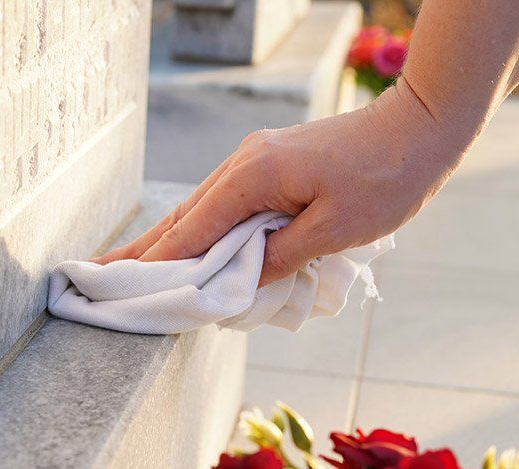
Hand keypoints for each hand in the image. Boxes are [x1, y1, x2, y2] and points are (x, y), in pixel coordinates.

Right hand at [96, 79, 467, 285]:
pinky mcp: (271, 165)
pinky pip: (224, 205)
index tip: (119, 291)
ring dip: (168, 241)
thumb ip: (278, 257)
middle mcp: (244, 164)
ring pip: (200, 209)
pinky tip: (188, 248)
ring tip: (130, 269)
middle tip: (97, 277)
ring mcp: (256, 161)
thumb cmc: (387, 178)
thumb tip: (236, 281)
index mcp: (253, 177)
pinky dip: (200, 229)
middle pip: (183, 217)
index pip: (191, 232)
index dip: (155, 266)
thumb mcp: (333, 230)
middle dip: (143, 252)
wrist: (422, 128)